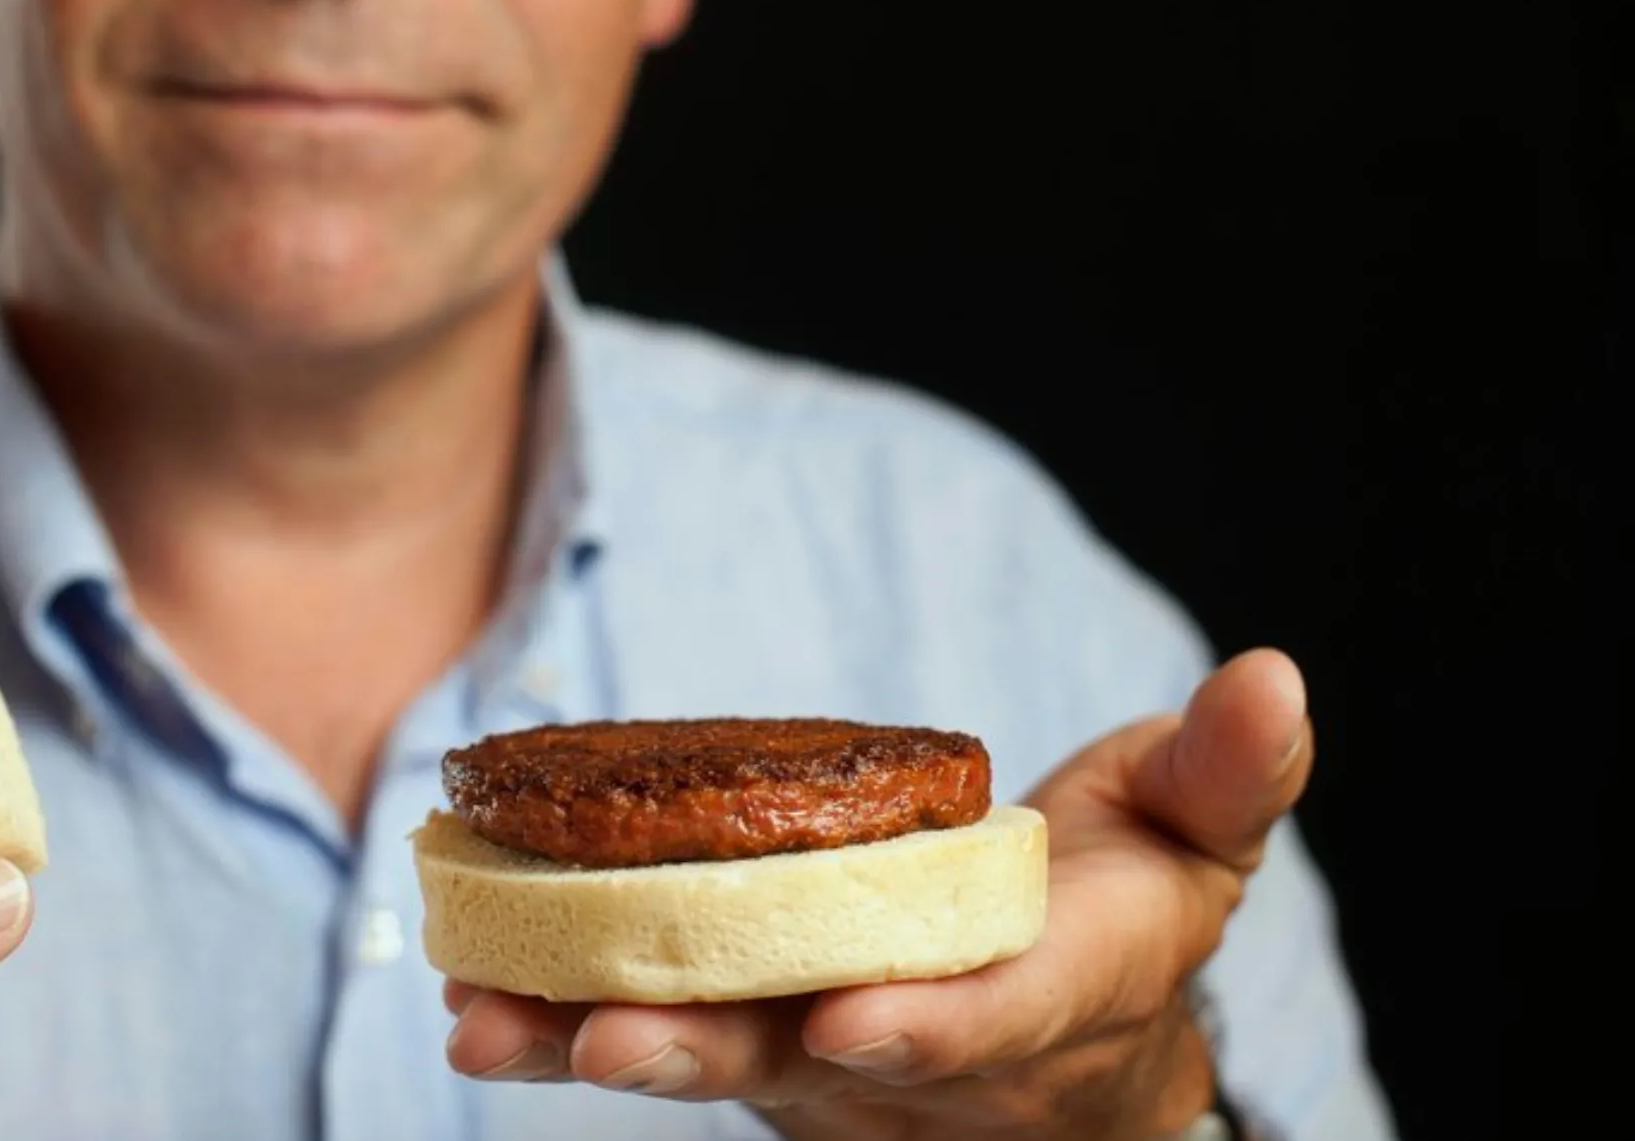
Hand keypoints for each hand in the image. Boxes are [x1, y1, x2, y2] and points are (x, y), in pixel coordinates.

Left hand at [442, 649, 1313, 1138]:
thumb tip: (1273, 677)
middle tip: (601, 1042)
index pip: (985, 1021)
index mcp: (1040, 1000)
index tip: (853, 1020)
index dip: (926, 1026)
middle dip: (704, 1050)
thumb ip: (1226, 772)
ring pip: (702, 1057)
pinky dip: (556, 1016)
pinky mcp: (744, 1034)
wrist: (1074, 1046)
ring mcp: (815, 1060)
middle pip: (803, 1063)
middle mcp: (911, 1054)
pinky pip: (651, 1027)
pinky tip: (467, 993)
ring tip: (479, 1022)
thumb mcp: (1196, 839)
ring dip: (586, 1041)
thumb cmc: (1132, 911)